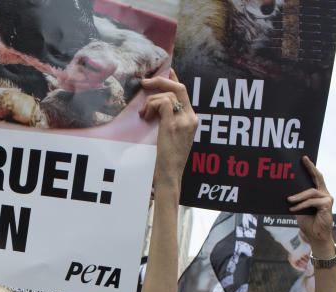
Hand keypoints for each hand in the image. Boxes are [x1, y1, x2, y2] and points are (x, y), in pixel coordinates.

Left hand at [139, 70, 198, 184]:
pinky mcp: (172, 125)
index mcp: (192, 120)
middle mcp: (190, 118)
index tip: (165, 71)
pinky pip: (162, 103)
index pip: (184, 93)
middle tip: (144, 83)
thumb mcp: (171, 139)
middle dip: (161, 80)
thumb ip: (168, 123)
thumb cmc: (166, 162)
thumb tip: (156, 110)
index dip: (173, 79)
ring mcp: (183, 121)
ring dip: (150, 101)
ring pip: (167, 95)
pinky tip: (145, 116)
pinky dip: (150, 106)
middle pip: (179, 88)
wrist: (170, 176)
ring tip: (143, 114)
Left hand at [289, 156, 334, 254]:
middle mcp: (325, 193)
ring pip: (311, 192)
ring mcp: (327, 199)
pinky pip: (311, 202)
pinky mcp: (327, 205)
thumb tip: (285, 193)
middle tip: (302, 160)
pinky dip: (301, 205)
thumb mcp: (299, 209)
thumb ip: (296, 200)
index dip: (310, 167)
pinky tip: (293, 209)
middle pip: (317, 178)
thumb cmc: (308, 223)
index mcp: (319, 193)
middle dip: (310, 168)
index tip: (304, 158)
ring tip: (288, 200)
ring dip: (298, 196)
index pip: (315, 177)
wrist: (315, 236)